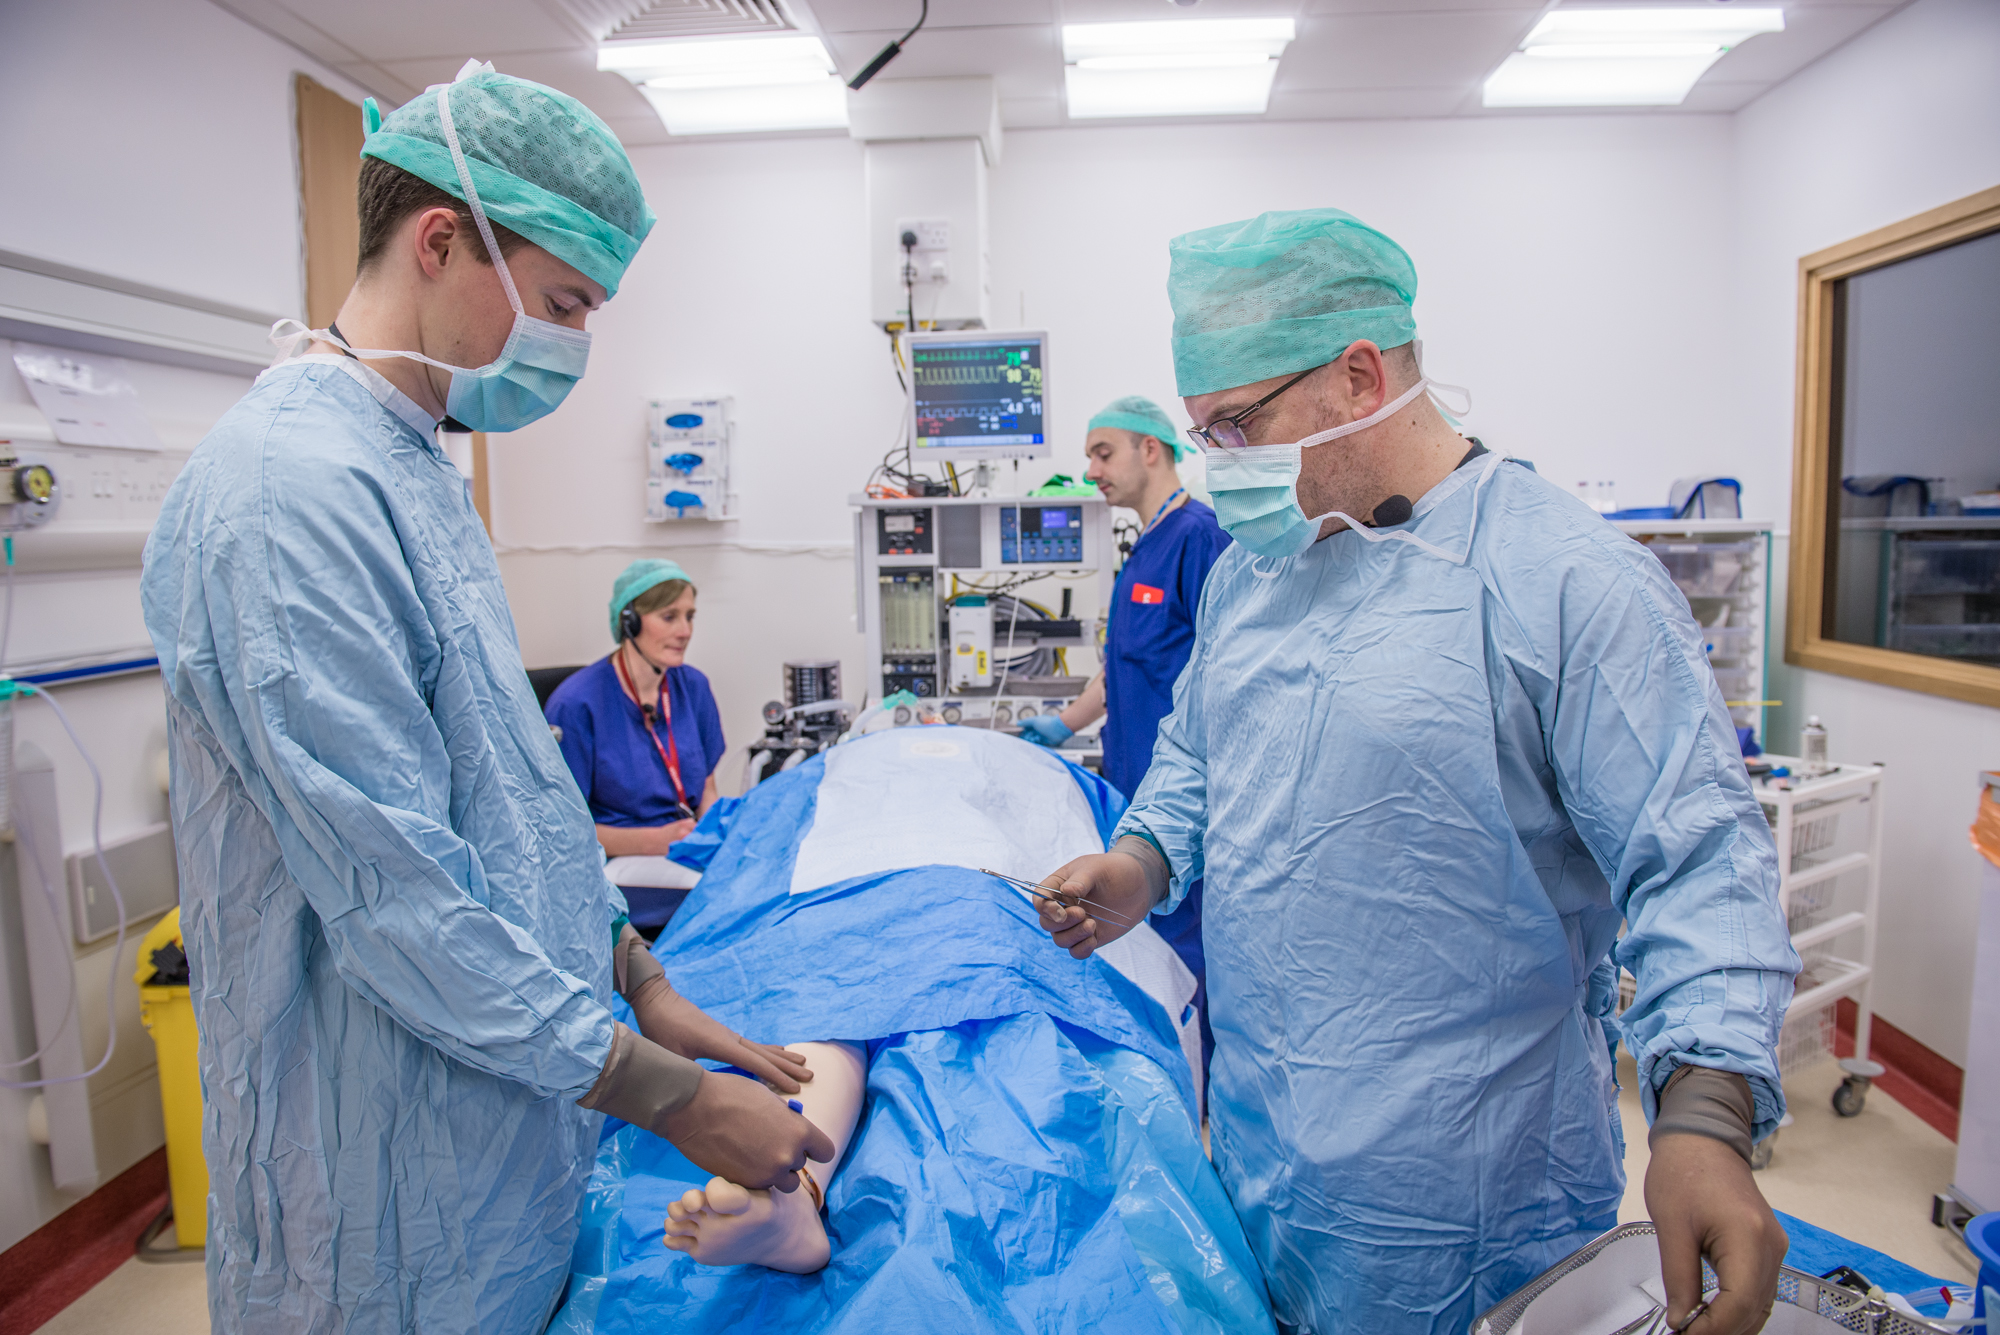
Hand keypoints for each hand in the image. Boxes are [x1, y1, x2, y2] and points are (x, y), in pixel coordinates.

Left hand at [629, 976, 813, 1093]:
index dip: (776, 1077)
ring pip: (761, 1048)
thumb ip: (685, 1074)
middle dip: (788, 1067)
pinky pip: (752, 1045)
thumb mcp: (669, 1055)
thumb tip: (698, 1095)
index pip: (754, 1063)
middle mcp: (730, 1038)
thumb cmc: (660, 1028)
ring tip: (803, 1063)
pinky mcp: (723, 1034)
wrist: (657, 1000)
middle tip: (811, 1076)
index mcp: (719, 1044)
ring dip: (782, 1057)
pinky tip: (777, 1052)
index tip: (795, 1089)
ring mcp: (728, 1034)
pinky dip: (769, 1050)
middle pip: (765, 1054)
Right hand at [662, 1070, 835, 1191]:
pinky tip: (740, 1161)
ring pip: (782, 1183)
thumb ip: (787, 1119)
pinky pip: (759, 1187)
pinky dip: (753, 1178)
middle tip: (769, 1145)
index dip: (815, 1148)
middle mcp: (787, 1157)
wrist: (692, 1107)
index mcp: (799, 1131)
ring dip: (774, 1173)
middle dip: (788, 1157)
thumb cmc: (730, 1094)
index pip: (826, 1151)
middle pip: (800, 1167)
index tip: (805, 1146)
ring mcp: (765, 1174)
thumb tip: (792, 1128)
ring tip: (756, 1156)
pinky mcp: (743, 1185)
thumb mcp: (769, 1099)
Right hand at [1017, 715, 1073, 746]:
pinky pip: (1037, 743)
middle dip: (1026, 736)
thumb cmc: (1047, 723)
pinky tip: (1038, 739)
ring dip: (1031, 739)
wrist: (1058, 729)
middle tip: (1027, 736)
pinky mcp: (1045, 741)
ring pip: (1032, 739)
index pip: (1026, 727)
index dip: (1022, 730)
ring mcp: (1041, 735)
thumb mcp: (1034, 720)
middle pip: (1028, 734)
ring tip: (1033, 738)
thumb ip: (1025, 722)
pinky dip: (1036, 742)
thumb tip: (1018, 723)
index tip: (1019, 733)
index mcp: (1035, 723)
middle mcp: (1038, 729)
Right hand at [1035, 851, 1155, 958]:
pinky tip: (1094, 938)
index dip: (1045, 909)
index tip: (1061, 912)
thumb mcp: (1096, 868)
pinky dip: (1082, 949)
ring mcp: (1075, 924)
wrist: (1138, 884)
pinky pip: (1076, 951)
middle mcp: (1063, 907)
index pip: (1039, 899)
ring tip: (1092, 924)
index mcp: (1058, 886)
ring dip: (1073, 936)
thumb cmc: (1113, 870)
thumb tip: (1067, 891)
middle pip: (1047, 923)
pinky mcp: (1089, 936)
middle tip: (1083, 913)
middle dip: (1062, 923)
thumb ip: (1081, 879)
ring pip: (1060, 940)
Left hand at [1646, 1133, 1786, 1333]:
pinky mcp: (1768, 1247)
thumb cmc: (1684, 1170)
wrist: (1703, 1139)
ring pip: (1761, 1305)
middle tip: (1686, 1334)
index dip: (1713, 1329)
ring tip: (1696, 1328)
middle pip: (1754, 1310)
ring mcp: (1774, 1247)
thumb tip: (1682, 1320)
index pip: (1739, 1304)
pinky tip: (1713, 1314)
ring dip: (1732, 1324)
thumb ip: (1679, 1279)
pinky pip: (1760, 1290)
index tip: (1685, 1334)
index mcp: (1748, 1237)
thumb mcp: (1671, 1227)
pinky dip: (1740, 1308)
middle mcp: (1770, 1246)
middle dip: (1721, 1331)